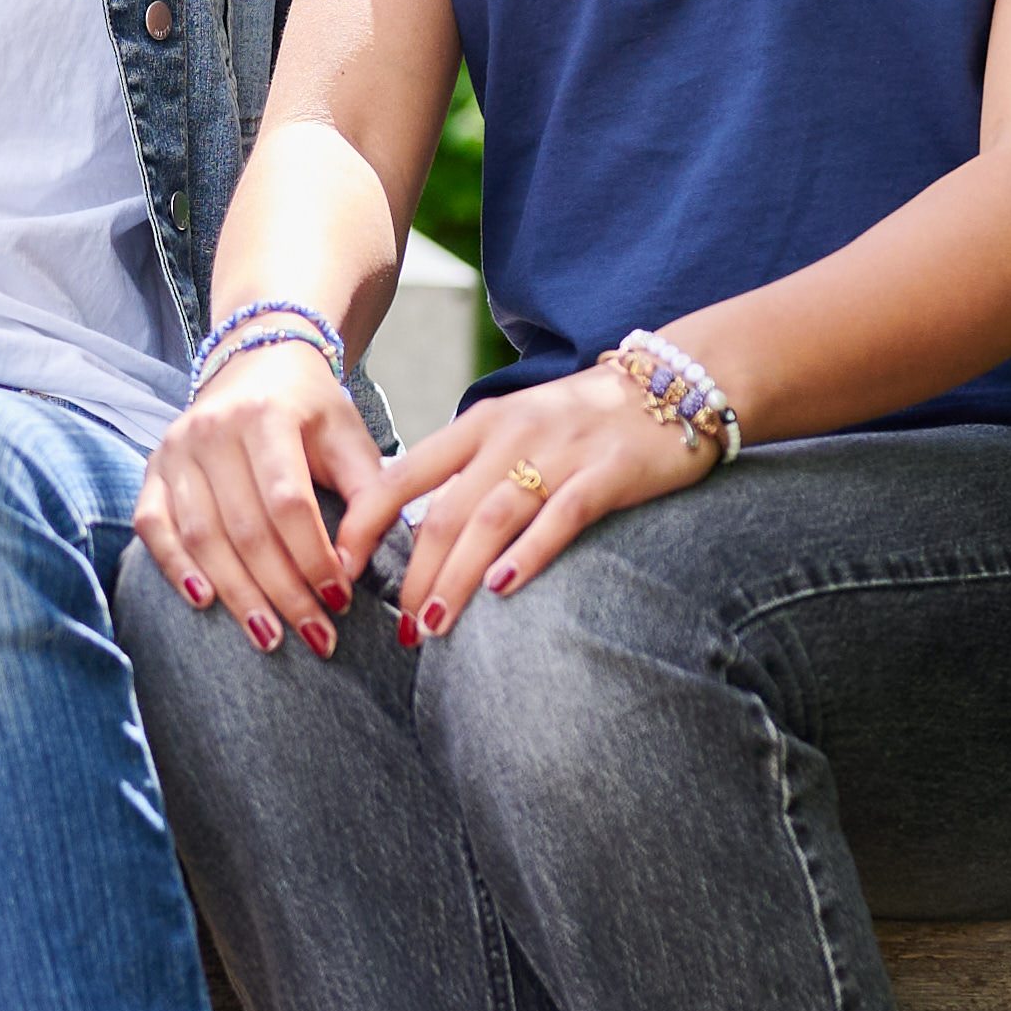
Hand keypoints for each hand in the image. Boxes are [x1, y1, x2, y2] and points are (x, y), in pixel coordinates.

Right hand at [135, 333, 386, 654]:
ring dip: (237, 594)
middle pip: (246, 528)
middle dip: (284, 591)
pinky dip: (174, 567)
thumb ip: (366, 501)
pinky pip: (153, 526)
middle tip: (316, 636)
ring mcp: (176, 449)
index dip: (314, 556)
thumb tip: (353, 570)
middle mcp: (213, 429)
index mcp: (266, 414)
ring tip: (269, 637)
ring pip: (202, 536)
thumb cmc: (313, 412)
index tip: (340, 599)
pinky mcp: (153, 468)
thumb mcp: (351, 442)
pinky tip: (203, 600)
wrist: (259, 363)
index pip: (288, 501)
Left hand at [332, 363, 711, 651]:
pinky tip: (503, 589)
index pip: (402, 476)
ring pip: (491, 520)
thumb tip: (414, 535)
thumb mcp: (512, 431)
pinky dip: (529, 553)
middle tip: (399, 627)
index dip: (365, 524)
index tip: (338, 567)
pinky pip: (560, 517)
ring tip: (434, 624)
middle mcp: (510, 435)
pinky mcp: (608, 474)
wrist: (671, 384)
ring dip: (457, 577)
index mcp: (478, 425)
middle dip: (415, 574)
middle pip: (444, 512)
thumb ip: (467, 475)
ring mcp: (559, 453)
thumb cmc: (580, 421)